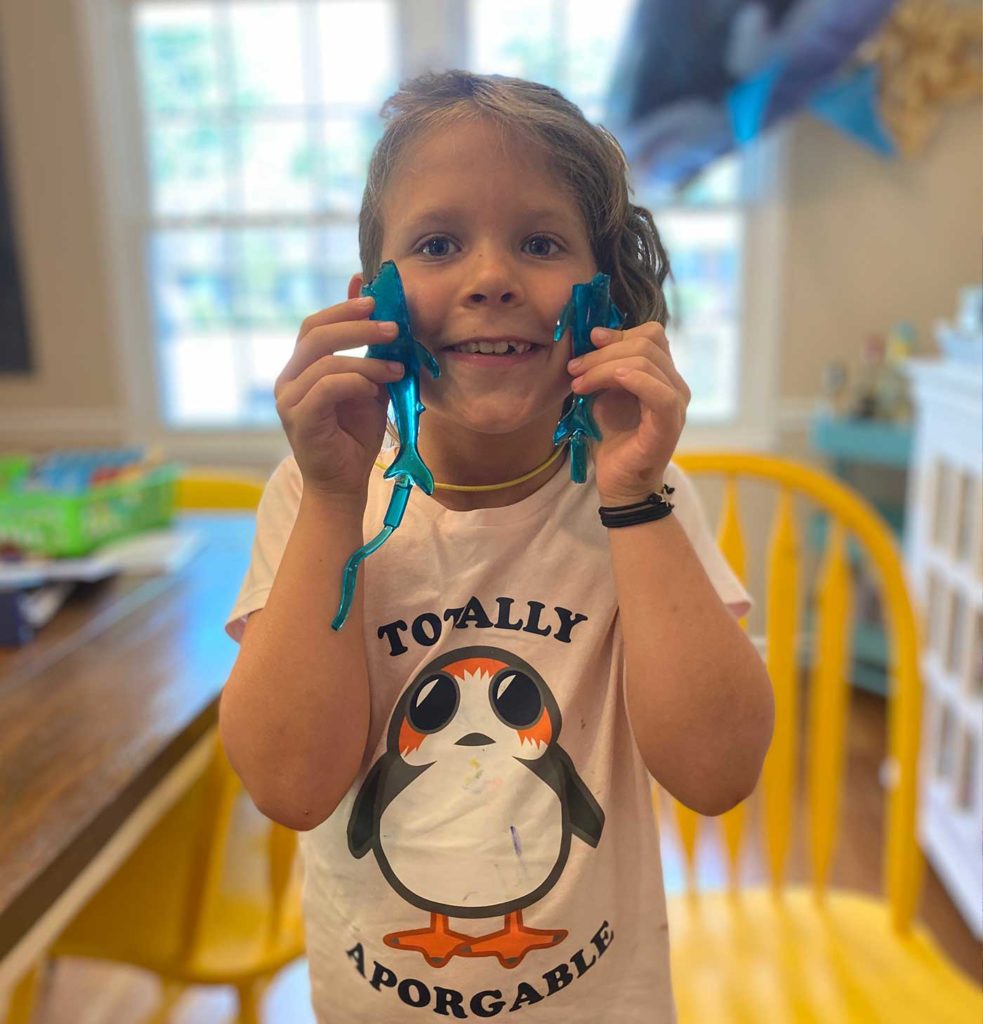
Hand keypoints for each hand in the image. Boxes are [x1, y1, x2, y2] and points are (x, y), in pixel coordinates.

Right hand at [275, 296, 404, 500]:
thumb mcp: (370, 387)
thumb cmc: (355, 437)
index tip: (373, 297)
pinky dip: (356, 383)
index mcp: (301, 368)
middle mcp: (288, 380)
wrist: (344, 483)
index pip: (314, 325)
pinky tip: (374, 392)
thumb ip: (371, 355)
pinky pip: (327, 386)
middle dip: (357, 324)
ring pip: (326, 360)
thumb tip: (383, 316)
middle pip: (315, 333)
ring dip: (367, 361)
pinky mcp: (299, 418)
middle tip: (392, 326)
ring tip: (396, 370)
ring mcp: (289, 399)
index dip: (342, 307)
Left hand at [566, 322, 690, 504]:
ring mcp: (676, 404)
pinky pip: (660, 393)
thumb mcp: (604, 394)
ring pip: (646, 362)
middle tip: (574, 369)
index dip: (619, 332)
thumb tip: (595, 335)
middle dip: (603, 353)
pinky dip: (634, 379)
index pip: (651, 335)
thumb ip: (604, 367)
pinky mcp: (669, 424)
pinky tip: (612, 381)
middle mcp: (675, 385)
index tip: (589, 341)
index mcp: (662, 374)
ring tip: (578, 383)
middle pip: (646, 344)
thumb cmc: (612, 439)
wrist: (619, 481)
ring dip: (604, 367)